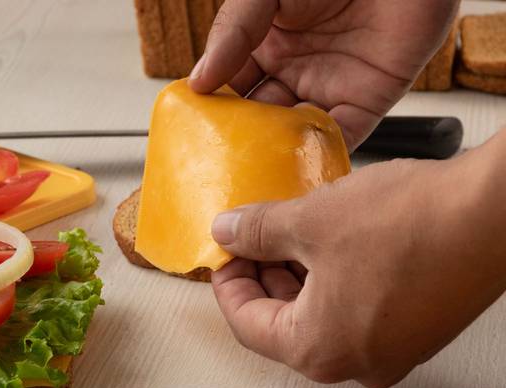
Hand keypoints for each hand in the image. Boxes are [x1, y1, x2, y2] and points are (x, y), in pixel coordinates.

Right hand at [189, 0, 458, 149]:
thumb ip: (232, 33)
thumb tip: (198, 82)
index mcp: (266, 44)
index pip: (232, 89)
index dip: (214, 112)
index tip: (195, 136)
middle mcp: (295, 69)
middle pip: (261, 118)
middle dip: (243, 143)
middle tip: (221, 168)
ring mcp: (330, 86)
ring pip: (295, 134)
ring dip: (277, 156)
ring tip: (254, 178)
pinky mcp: (368, 99)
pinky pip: (340, 136)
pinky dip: (320, 157)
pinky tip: (298, 172)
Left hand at [210, 130, 505, 387]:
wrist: (496, 214)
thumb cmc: (404, 222)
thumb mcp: (309, 221)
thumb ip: (256, 232)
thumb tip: (225, 233)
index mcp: (317, 351)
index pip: (246, 326)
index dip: (228, 284)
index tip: (224, 252)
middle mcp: (354, 364)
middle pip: (284, 326)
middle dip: (262, 278)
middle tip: (252, 237)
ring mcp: (392, 352)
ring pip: (322, 318)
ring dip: (297, 278)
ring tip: (288, 232)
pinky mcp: (419, 331)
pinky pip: (358, 312)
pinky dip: (333, 282)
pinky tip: (331, 242)